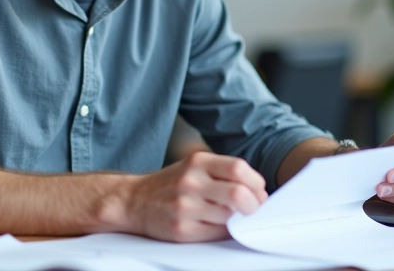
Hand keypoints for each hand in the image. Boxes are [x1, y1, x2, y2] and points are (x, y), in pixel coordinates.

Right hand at [123, 151, 267, 241]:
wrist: (134, 201)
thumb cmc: (171, 184)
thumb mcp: (194, 166)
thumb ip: (223, 173)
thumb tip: (259, 192)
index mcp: (197, 161)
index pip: (238, 168)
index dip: (255, 183)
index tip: (259, 192)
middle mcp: (191, 181)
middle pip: (238, 193)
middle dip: (254, 205)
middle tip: (253, 209)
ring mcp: (185, 206)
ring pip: (230, 217)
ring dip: (239, 219)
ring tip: (233, 217)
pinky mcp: (182, 229)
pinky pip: (217, 233)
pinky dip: (225, 231)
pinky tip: (220, 225)